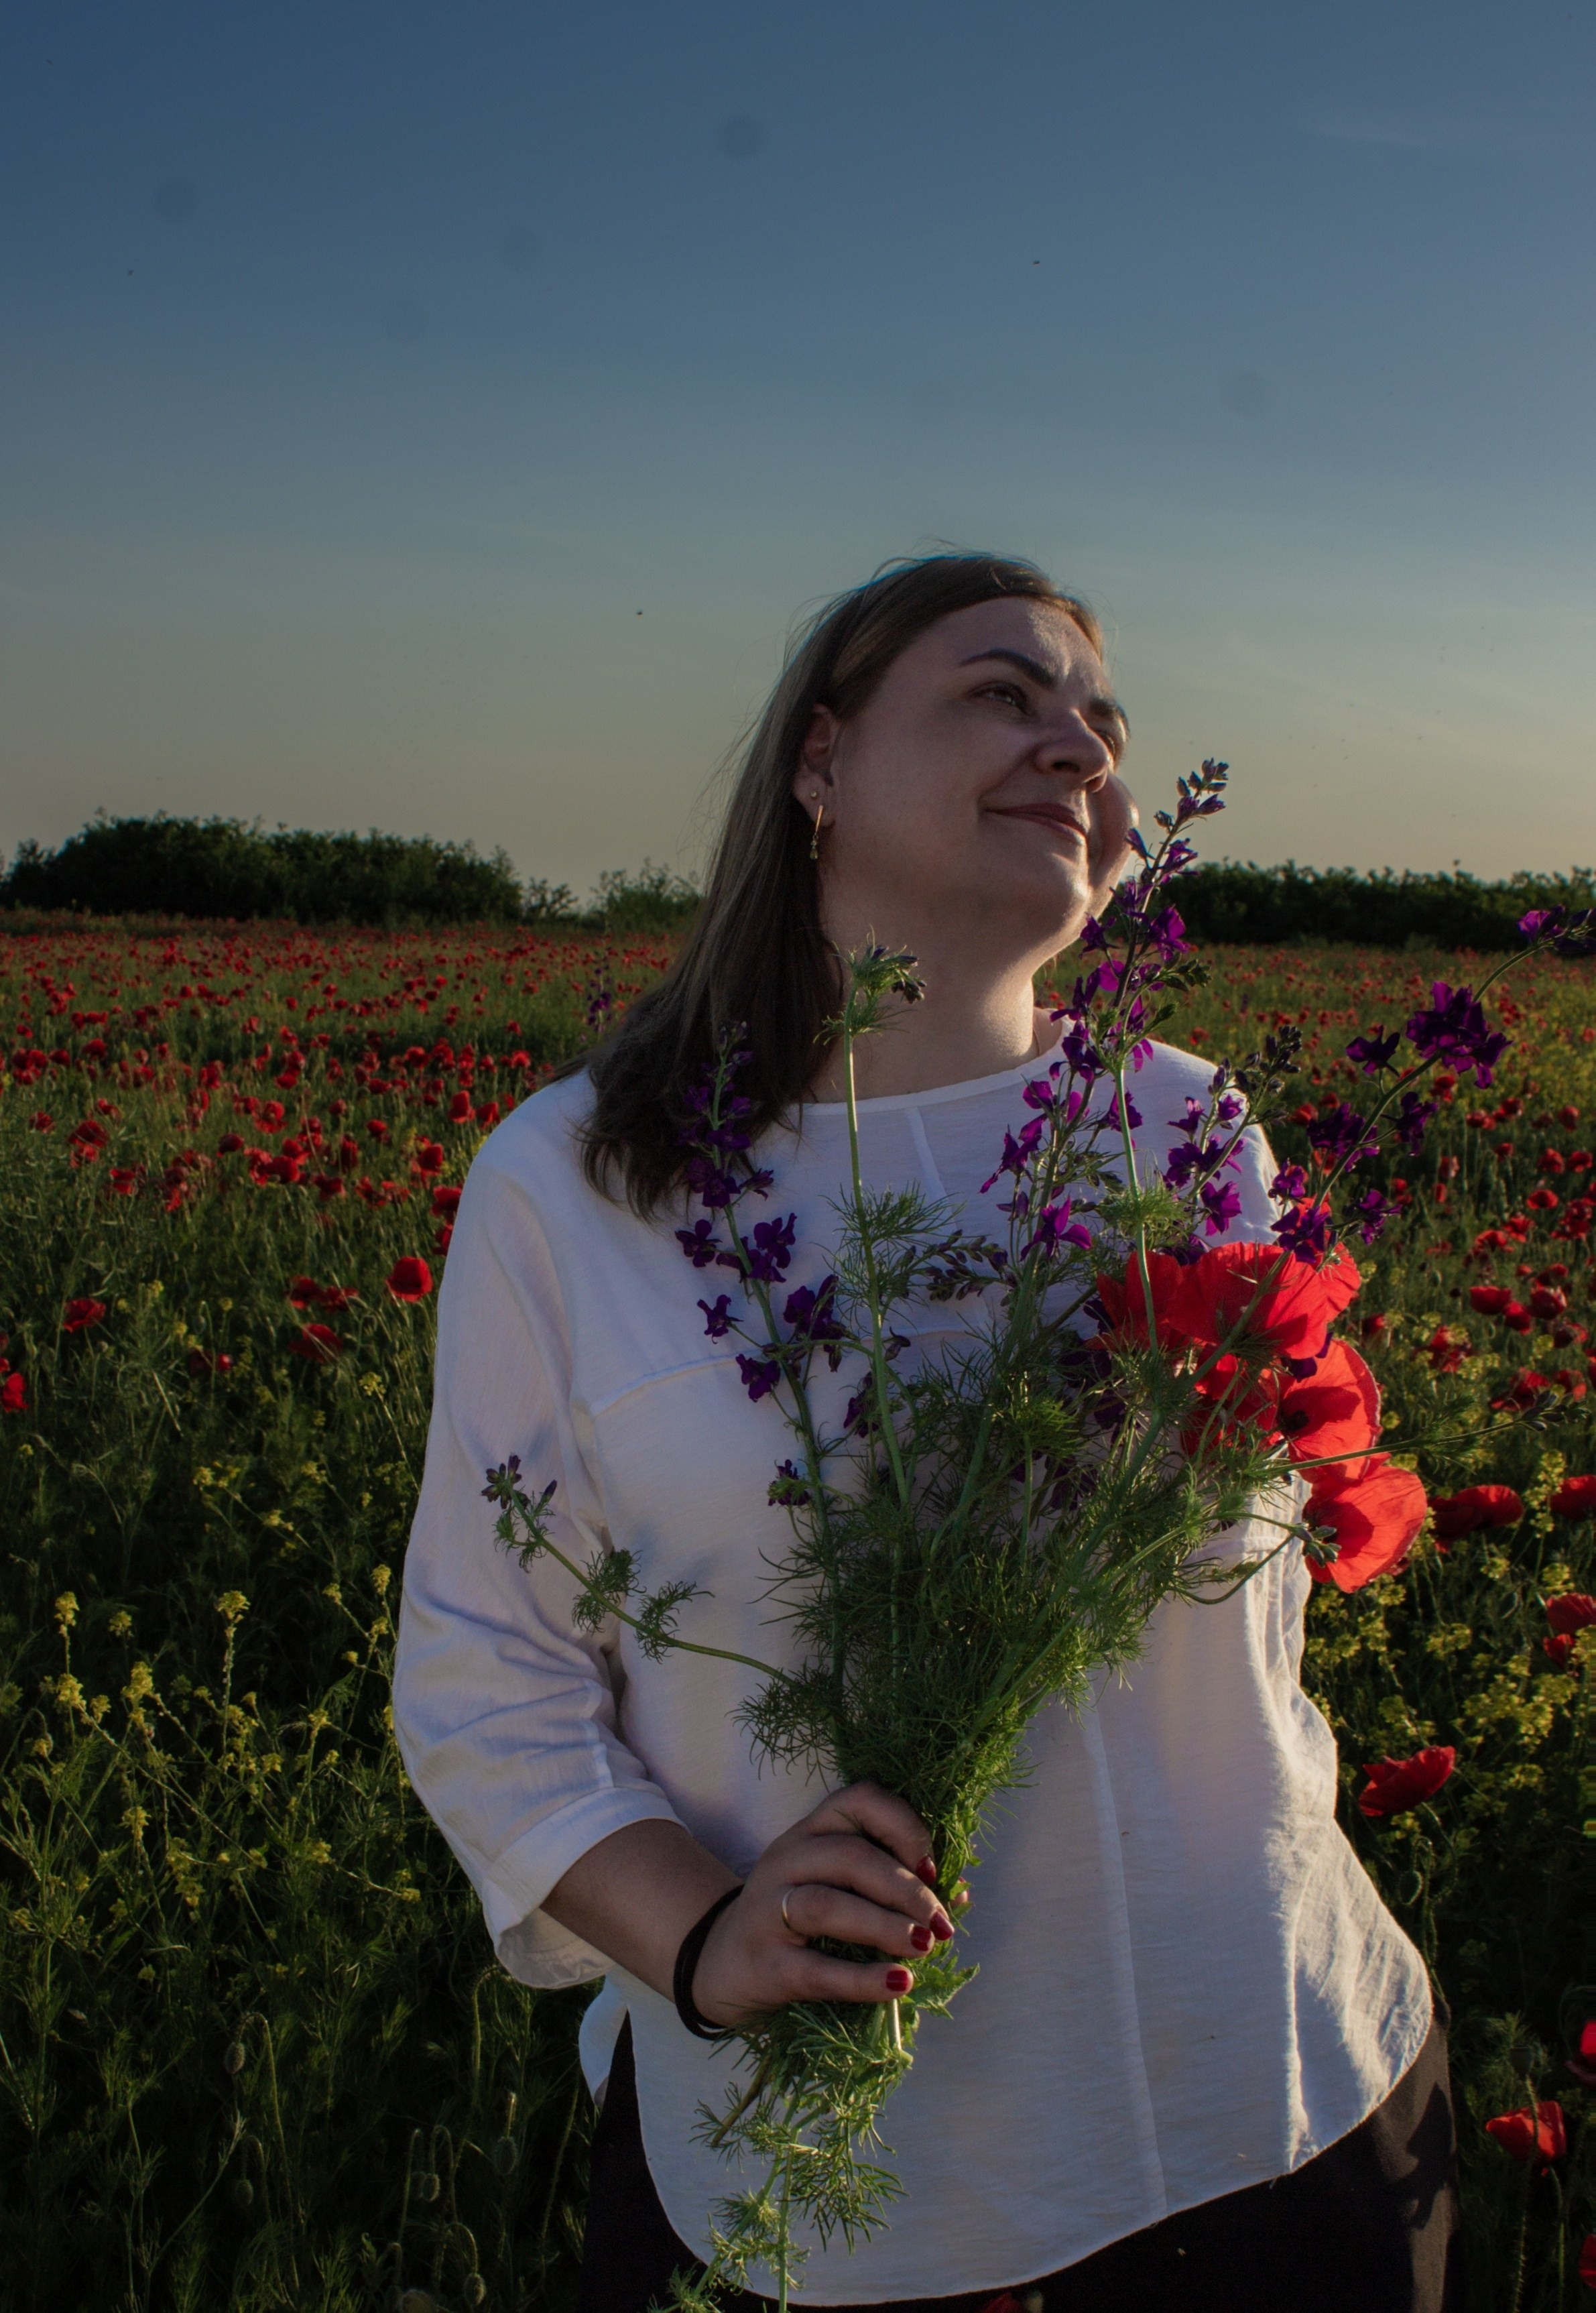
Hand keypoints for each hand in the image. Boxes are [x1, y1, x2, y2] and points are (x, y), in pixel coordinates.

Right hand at [691, 1781, 957, 2028]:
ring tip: (924, 1947)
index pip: (859, 1800)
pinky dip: (862, 1979)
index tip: (932, 1865)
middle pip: (851, 1857)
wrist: (722, 1964)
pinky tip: (897, 1983)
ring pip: (828, 1905)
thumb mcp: (837, 1887)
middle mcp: (786, 1859)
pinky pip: (816, 1970)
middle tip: (941, 1923)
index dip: (903, 1826)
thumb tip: (961, 1893)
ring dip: (885, 1926)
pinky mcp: (766, 1964)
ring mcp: (769, 1910)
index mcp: (811, 1832)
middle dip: (906, 1889)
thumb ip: (892, 1883)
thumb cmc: (799, 1921)